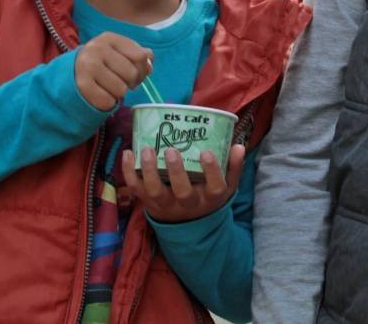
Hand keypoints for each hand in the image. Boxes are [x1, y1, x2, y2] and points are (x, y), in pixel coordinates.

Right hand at [74, 32, 152, 111]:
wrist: (71, 73)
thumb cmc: (103, 62)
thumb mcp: (119, 53)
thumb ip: (137, 55)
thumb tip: (149, 61)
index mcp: (109, 38)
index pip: (140, 56)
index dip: (142, 69)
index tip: (135, 72)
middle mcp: (96, 49)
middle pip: (131, 73)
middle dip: (131, 82)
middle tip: (121, 81)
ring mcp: (87, 66)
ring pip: (121, 89)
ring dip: (119, 93)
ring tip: (109, 87)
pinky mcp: (82, 86)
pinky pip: (108, 101)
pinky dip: (108, 102)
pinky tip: (101, 94)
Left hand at [121, 144, 245, 222]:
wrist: (187, 223)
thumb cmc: (207, 195)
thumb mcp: (225, 185)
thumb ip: (233, 166)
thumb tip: (238, 145)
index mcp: (209, 197)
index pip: (214, 187)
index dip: (212, 171)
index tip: (206, 152)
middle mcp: (187, 203)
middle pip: (182, 192)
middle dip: (176, 171)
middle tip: (171, 150)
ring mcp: (165, 204)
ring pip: (155, 192)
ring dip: (149, 171)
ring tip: (148, 149)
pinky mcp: (148, 201)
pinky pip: (136, 190)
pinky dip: (128, 173)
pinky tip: (128, 153)